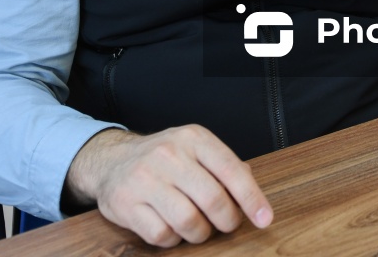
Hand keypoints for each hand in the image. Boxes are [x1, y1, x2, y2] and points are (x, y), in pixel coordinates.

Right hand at [65, 125, 272, 246]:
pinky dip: (174, 239)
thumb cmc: (165, 159)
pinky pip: (162, 235)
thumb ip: (225, 167)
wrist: (113, 160)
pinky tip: (172, 227)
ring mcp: (144, 179)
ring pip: (188, 221)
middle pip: (212, 199)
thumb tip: (253, 194)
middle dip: (227, 220)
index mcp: (193, 138)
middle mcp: (168, 154)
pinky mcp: (126, 203)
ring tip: (198, 227)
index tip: (265, 219)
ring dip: (200, 233)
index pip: (231, 170)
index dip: (252, 199)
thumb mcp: (196, 149)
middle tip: (226, 224)